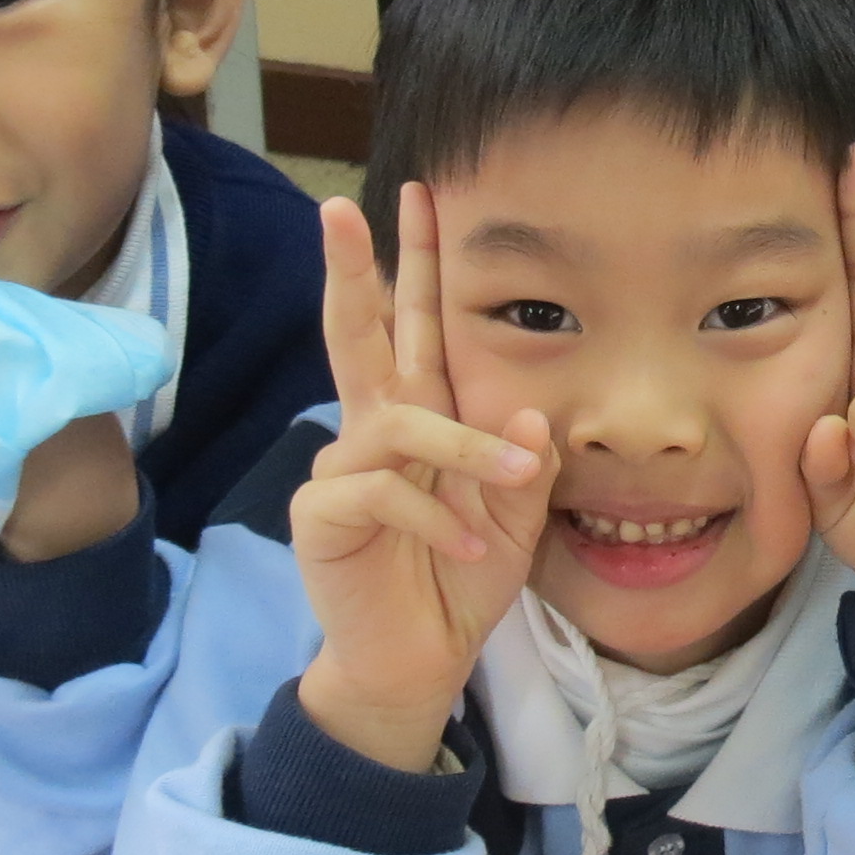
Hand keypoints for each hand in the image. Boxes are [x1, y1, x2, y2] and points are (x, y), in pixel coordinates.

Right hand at [291, 188, 552, 769]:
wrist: (417, 660)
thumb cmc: (459, 579)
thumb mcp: (513, 519)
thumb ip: (524, 466)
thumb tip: (532, 413)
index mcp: (420, 416)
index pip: (415, 326)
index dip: (414, 263)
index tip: (418, 193)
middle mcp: (374, 428)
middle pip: (360, 333)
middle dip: (356, 269)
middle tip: (340, 207)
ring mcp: (342, 468)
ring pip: (398, 422)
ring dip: (464, 447)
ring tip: (509, 482)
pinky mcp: (322, 513)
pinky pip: (380, 491)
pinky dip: (434, 515)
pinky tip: (466, 544)